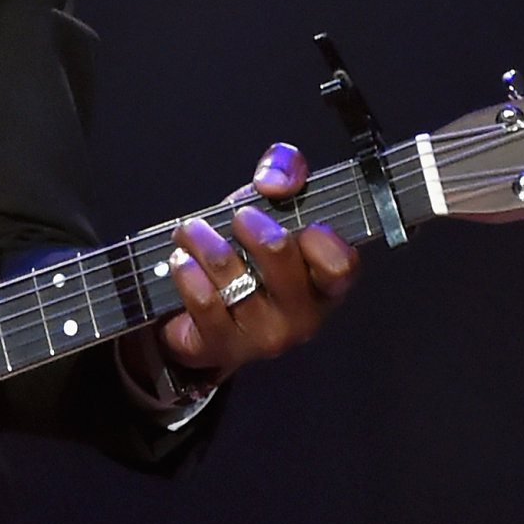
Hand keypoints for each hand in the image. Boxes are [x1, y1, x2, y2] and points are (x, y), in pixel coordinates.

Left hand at [157, 142, 357, 381]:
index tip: (286, 210)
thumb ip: (285, 175)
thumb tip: (275, 179)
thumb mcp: (268, 209)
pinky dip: (186, 271)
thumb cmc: (246, 257)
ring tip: (191, 231)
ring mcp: (265, 336)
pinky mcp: (224, 348)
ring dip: (203, 241)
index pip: (341, 264)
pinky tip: (182, 260)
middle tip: (237, 216)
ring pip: (232, 276)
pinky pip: (203, 302)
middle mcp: (303, 314)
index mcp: (324, 281)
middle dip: (249, 224)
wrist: (201, 316)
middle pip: (280, 256)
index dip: (319, 235)